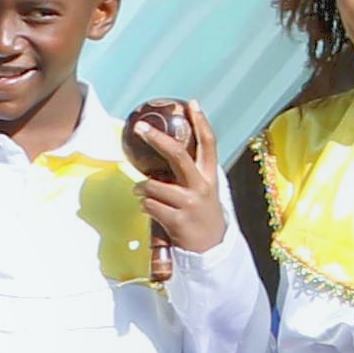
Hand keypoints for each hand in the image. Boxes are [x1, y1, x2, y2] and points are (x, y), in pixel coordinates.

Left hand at [126, 102, 229, 252]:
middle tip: (141, 128)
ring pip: (153, 185)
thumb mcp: (203, 189)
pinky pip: (148, 206)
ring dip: (141, 189)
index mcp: (209, 176)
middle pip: (178, 155)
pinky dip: (144, 206)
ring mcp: (189, 203)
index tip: (191, 104)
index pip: (208, 143)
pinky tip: (150, 209)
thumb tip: (164, 149)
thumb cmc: (201, 213)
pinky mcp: (177, 220)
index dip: (201, 122)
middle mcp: (202, 186)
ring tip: (143, 193)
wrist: (212, 248)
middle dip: (157, 139)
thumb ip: (189, 171)